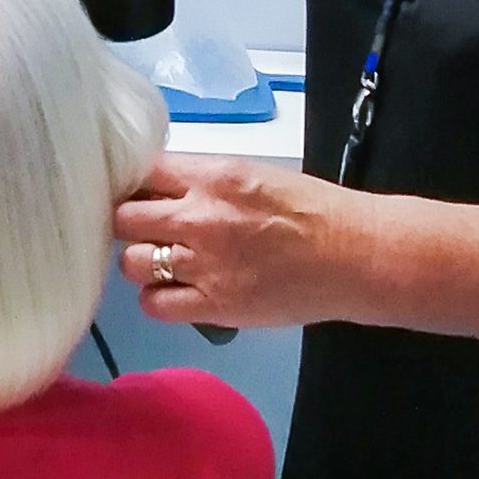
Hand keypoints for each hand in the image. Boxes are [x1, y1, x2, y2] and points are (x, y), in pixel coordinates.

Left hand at [112, 154, 359, 330]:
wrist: (354, 254)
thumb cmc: (312, 209)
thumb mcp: (254, 174)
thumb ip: (204, 181)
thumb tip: (162, 190)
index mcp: (213, 177)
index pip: (141, 173)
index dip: (134, 184)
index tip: (139, 193)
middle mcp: (200, 218)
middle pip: (124, 218)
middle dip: (130, 223)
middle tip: (146, 230)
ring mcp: (204, 264)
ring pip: (132, 262)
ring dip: (142, 261)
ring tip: (163, 262)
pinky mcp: (214, 306)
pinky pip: (154, 304)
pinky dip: (157, 298)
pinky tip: (176, 291)